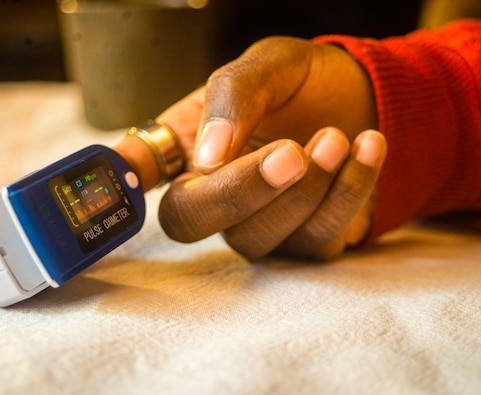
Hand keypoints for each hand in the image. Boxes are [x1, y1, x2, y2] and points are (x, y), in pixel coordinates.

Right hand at [116, 36, 383, 258]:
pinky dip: (348, 192)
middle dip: (243, 191)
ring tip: (336, 136)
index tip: (121, 177)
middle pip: (195, 222)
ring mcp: (260, 228)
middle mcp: (215, 200)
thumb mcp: (266, 65)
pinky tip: (368, 147)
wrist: (363, 97)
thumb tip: (207, 156)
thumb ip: (233, 96)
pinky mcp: (309, 242)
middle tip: (291, 151)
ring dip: (305, 190)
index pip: (132, 180)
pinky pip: (319, 239)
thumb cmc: (300, 84)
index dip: (112, 192)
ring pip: (259, 239)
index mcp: (189, 155)